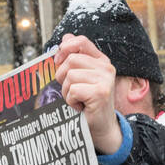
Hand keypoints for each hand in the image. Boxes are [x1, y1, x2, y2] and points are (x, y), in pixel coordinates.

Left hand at [55, 34, 121, 154]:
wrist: (101, 127)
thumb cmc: (88, 103)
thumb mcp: (81, 78)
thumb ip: (74, 58)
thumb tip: (65, 37)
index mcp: (101, 61)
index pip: (80, 41)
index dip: (65, 48)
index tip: (58, 61)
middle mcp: (106, 68)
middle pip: (70, 60)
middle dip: (63, 77)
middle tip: (73, 91)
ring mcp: (105, 80)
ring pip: (70, 76)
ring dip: (67, 91)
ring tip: (78, 100)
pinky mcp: (101, 92)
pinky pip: (73, 90)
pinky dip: (71, 101)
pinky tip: (81, 107)